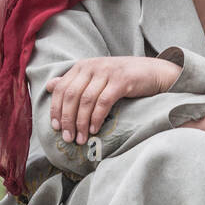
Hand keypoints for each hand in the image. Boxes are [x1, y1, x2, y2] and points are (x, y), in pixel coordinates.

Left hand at [46, 56, 180, 144]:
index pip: (61, 88)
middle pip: (71, 96)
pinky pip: (104, 102)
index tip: (56, 127)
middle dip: (67, 120)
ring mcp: (107, 72)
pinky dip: (97, 118)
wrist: (155, 72)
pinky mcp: (122, 81)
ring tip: (81, 139)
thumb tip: (49, 86)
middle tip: (67, 137)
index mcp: (83, 66)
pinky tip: (95, 129)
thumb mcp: (97, 76)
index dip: (56, 109)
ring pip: (86, 101)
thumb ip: (74, 81)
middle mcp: (92, 66)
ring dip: (81, 123)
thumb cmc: (125, 77)